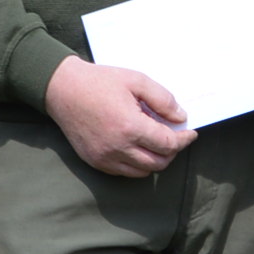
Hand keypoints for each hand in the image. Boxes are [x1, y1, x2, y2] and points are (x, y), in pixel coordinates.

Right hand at [46, 57, 195, 176]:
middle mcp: (117, 148)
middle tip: (175, 137)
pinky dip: (138, 164)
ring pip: (143, 171)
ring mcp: (104, 158)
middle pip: (159, 162)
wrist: (63, 89)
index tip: (190, 133)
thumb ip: (163, 100)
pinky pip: (124, 172)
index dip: (184, 139)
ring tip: (157, 142)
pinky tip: (139, 147)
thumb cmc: (100, 82)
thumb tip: (181, 118)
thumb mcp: (137, 81)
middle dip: (172, 151)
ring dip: (156, 159)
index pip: (168, 145)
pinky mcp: (94, 161)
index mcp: (130, 127)